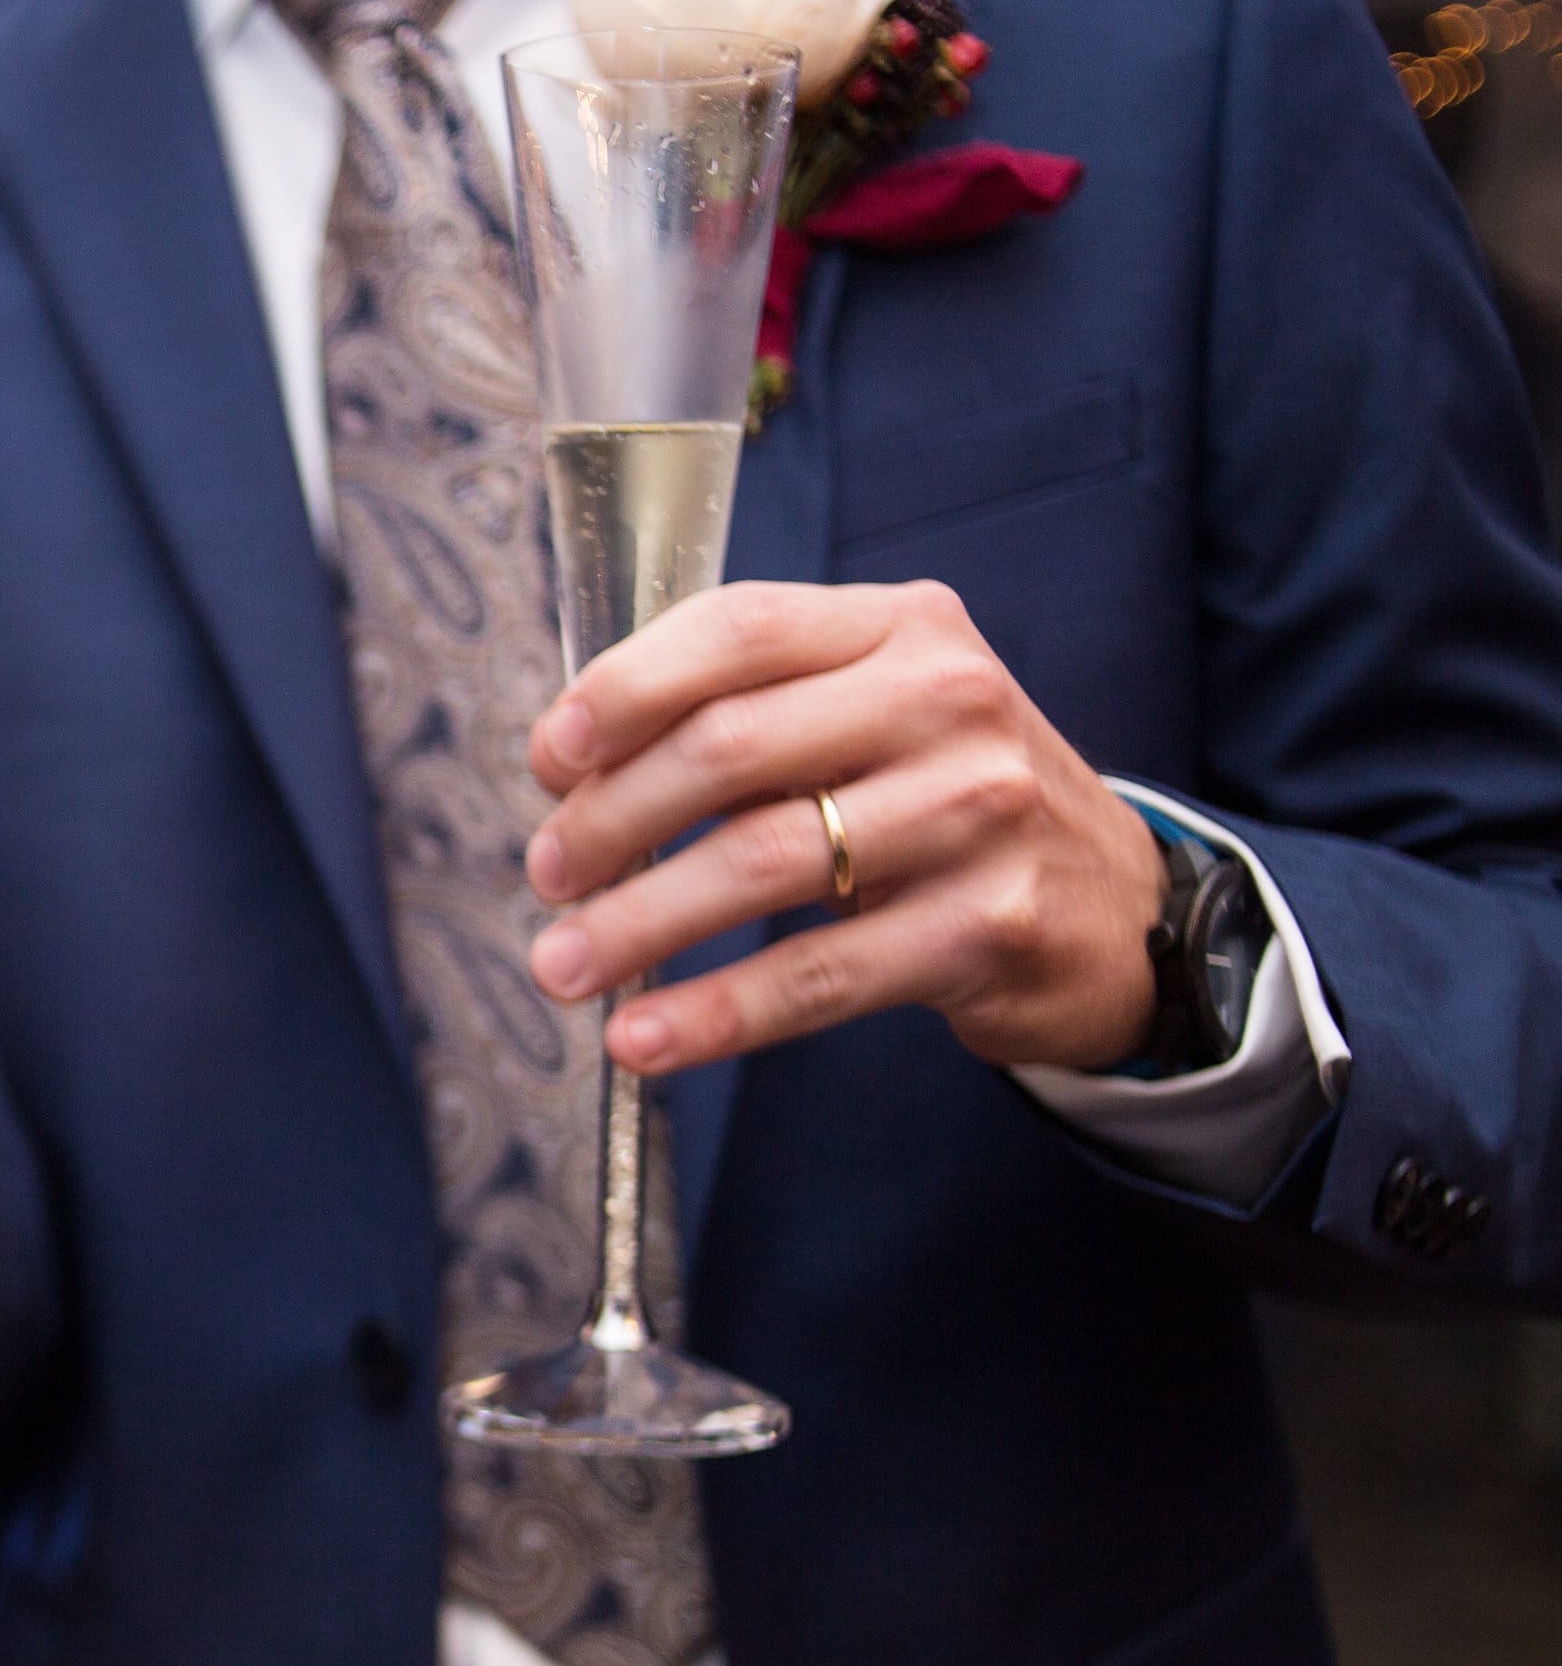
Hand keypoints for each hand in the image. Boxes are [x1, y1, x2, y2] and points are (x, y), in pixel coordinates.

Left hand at [523, 579, 1166, 1073]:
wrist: (1118, 908)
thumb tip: (571, 769)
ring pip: (761, 863)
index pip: (737, 627)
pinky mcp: (987, 927)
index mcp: (901, 628)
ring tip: (563, 967)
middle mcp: (949, 702)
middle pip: (730, 748)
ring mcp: (977, 813)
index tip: (548, 760)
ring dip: (638, 923)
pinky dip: (713, 1013)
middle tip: (547, 875)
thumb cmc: (946, 802)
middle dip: (610, 819)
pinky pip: (817, 975)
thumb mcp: (872, 718)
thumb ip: (747, 716)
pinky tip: (643, 1038)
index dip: (621, 690)